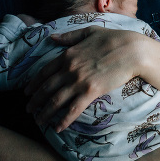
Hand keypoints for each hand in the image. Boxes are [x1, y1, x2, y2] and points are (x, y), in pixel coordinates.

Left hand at [24, 26, 145, 131]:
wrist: (132, 50)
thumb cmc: (113, 38)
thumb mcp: (89, 32)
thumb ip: (69, 37)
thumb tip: (52, 38)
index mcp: (68, 55)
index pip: (44, 72)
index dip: (33, 83)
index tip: (27, 92)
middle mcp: (69, 69)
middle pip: (46, 88)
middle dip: (35, 101)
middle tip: (28, 110)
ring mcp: (79, 81)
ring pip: (56, 101)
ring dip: (45, 113)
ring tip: (39, 121)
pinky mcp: (91, 92)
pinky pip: (73, 109)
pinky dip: (63, 120)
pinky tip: (57, 129)